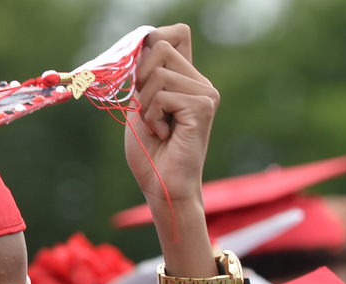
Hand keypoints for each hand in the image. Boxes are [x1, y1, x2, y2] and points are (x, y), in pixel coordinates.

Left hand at [125, 24, 218, 209]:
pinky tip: (164, 135)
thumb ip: (142, 77)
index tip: (140, 77)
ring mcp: (205, 93)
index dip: (152, 43)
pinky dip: (153, 117)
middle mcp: (200, 83)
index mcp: (186, 80)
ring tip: (157, 128)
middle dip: (140, 81)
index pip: (176, 34)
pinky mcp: (203, 106)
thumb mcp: (139, 107)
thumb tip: (141, 44)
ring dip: (146, 106)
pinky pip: (163, 94)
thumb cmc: (150, 155)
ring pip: (158, 73)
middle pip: (161, 47)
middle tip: (147, 113)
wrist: (162, 188)